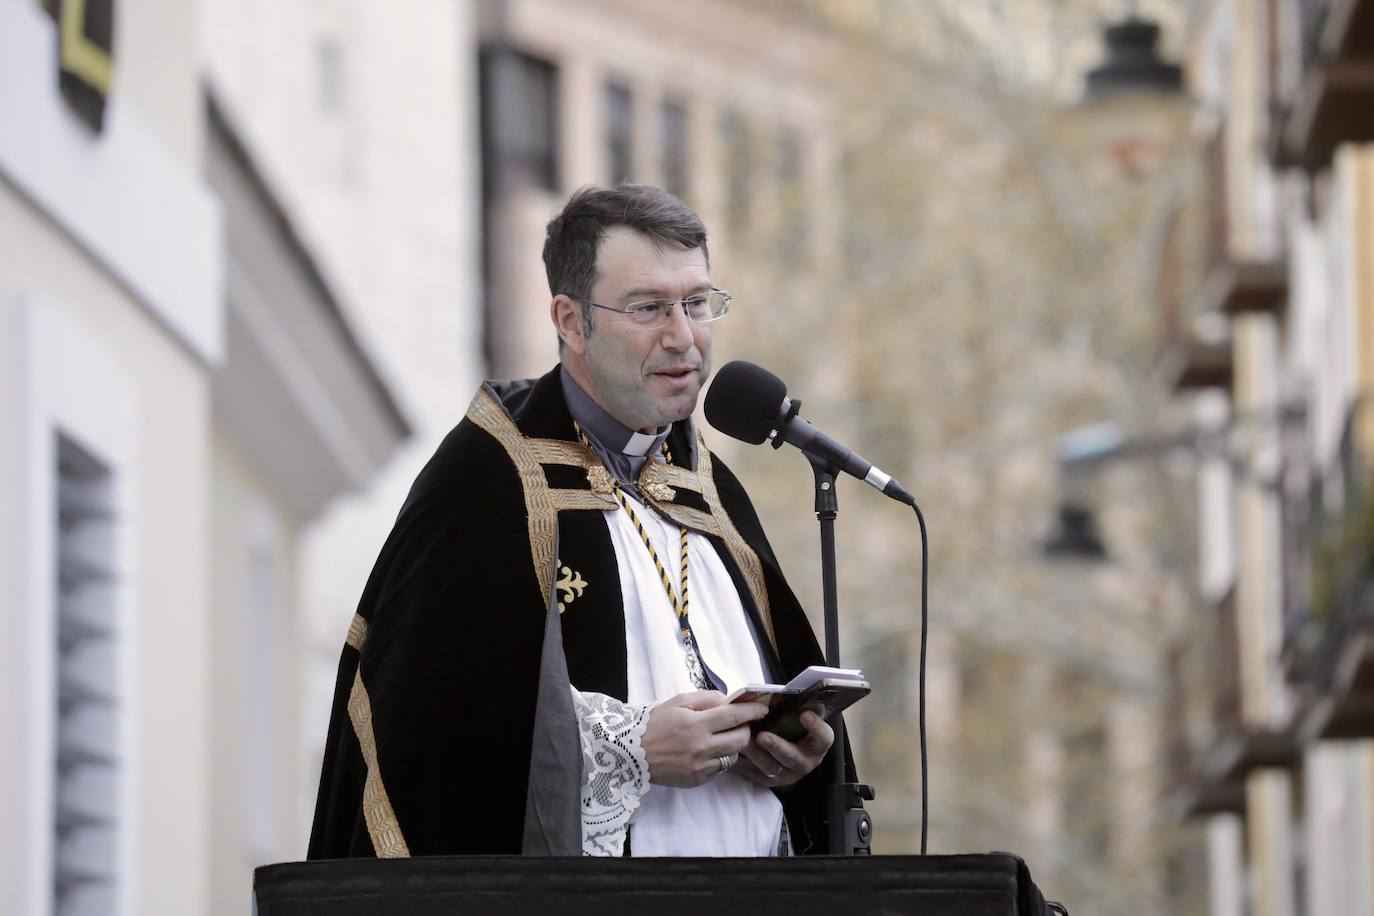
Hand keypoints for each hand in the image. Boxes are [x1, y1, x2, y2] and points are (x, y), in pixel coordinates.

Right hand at [642, 691, 768, 787]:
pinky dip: (719, 758)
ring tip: (722, 738)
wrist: (630, 752)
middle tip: (741, 723)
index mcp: (696, 724)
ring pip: (733, 756)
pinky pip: (719, 769)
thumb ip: (706, 699)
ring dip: (733, 745)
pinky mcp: (696, 780)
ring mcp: (700, 766)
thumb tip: (728, 701)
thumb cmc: (654, 723)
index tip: (763, 708)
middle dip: (746, 729)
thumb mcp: (677, 702)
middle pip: (740, 739)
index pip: (734, 717)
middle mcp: (701, 747)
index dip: (752, 711)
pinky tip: (707, 751)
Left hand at [735, 710, 833, 788]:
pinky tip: (733, 751)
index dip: (816, 727)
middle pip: (793, 757)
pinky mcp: (768, 780)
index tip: (805, 714)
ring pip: (771, 766)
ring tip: (743, 742)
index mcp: (817, 744)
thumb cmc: (791, 727)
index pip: (824, 737)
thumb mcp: (798, 717)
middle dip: (777, 746)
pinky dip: (743, 763)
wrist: (784, 751)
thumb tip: (782, 693)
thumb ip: (795, 708)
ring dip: (756, 754)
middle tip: (762, 736)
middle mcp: (805, 761)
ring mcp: (787, 773)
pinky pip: (754, 774)